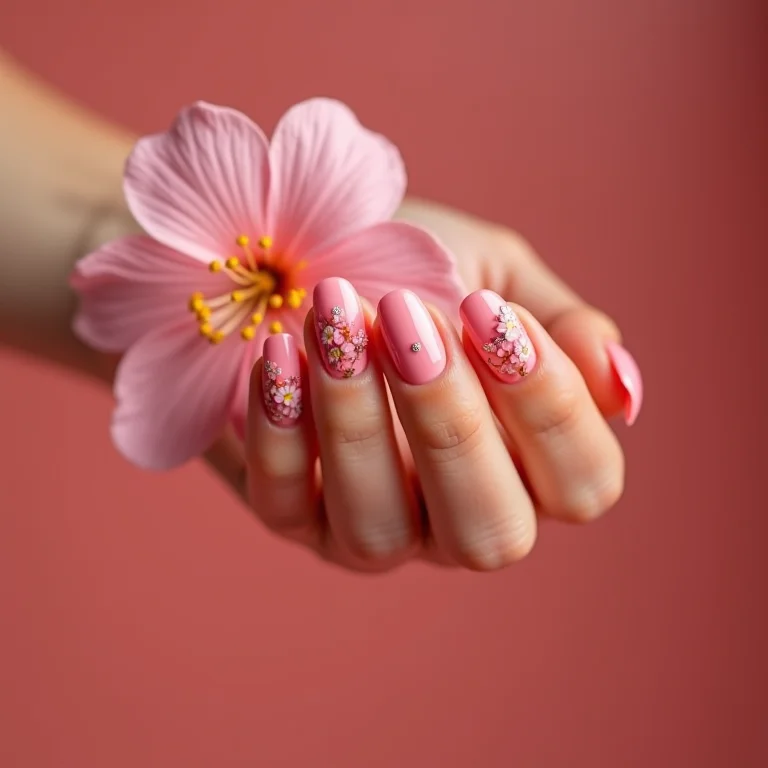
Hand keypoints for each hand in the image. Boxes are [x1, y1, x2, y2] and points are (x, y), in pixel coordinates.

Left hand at [204, 199, 641, 571]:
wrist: (310, 255)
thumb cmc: (410, 261)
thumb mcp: (494, 271)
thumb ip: (561, 327)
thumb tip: (622, 387)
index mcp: (528, 467)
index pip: (583, 485)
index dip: (551, 406)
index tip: (489, 312)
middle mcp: (456, 518)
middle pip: (490, 534)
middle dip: (452, 424)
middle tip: (410, 320)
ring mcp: (371, 531)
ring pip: (380, 530)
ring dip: (358, 420)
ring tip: (335, 315)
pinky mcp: (290, 519)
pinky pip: (285, 507)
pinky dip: (282, 431)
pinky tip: (279, 351)